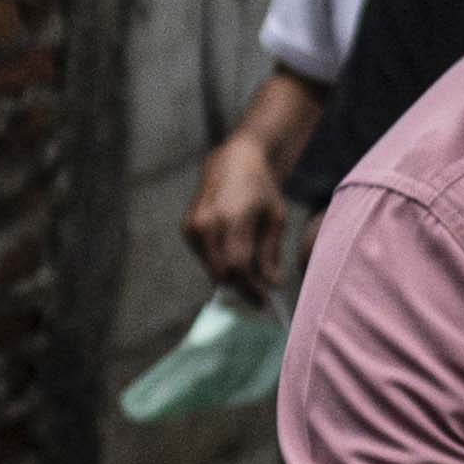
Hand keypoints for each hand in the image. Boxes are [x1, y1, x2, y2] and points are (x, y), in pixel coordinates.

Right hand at [183, 135, 290, 305]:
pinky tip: (234, 251)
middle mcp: (208, 223)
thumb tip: (271, 283)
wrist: (233, 162)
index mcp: (233, 218)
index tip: (264, 300)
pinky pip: (205, 258)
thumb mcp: (275, 217)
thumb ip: (270, 252)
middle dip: (241, 287)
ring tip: (250, 268)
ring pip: (212, 268)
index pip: (239, 266)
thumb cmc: (261, 190)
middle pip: (222, 272)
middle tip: (258, 293)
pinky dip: (220, 262)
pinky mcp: (187, 229)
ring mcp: (194, 226)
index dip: (251, 288)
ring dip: (231, 275)